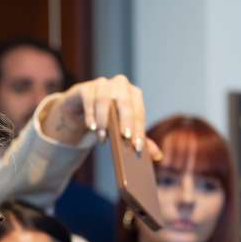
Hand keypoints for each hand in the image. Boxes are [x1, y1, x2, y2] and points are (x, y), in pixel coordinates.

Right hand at [39, 75, 162, 158]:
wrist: (82, 108)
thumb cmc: (107, 118)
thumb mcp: (123, 129)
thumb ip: (139, 140)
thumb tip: (158, 156)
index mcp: (133, 94)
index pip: (138, 112)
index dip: (139, 130)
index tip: (137, 147)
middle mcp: (120, 85)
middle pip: (125, 102)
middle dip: (126, 121)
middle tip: (124, 138)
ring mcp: (102, 84)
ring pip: (104, 99)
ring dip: (104, 120)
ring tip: (103, 137)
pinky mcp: (85, 88)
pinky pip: (89, 99)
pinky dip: (90, 114)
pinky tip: (91, 127)